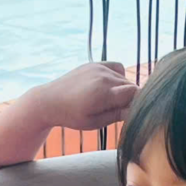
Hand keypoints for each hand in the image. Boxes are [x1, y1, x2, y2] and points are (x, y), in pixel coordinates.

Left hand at [0, 62, 135, 163]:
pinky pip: (117, 67)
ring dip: (122, 89)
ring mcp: (99, 68)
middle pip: (131, 86)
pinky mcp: (95, 63)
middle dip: (129, 98)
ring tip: (106, 99)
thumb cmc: (72, 116)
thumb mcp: (94, 122)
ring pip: (124, 78)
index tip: (128, 112)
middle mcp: (103, 77)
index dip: (136, 103)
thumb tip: (136, 110)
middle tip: (114, 109)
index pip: (136, 93)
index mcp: (103, 93)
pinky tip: (108, 86)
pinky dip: (117, 76)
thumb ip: (117, 115)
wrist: (49, 100)